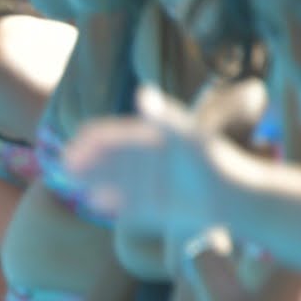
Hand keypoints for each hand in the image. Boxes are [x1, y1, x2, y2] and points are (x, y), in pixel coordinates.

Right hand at [62, 86, 216, 234]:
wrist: (235, 195)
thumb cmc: (212, 159)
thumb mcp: (187, 135)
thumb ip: (163, 118)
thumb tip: (142, 92)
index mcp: (156, 138)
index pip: (119, 134)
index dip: (97, 137)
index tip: (76, 140)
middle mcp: (151, 162)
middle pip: (113, 159)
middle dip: (89, 161)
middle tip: (64, 165)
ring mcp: (153, 185)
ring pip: (116, 181)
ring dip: (96, 180)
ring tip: (73, 183)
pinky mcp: (158, 207)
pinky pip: (129, 203)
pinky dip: (113, 201)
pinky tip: (96, 201)